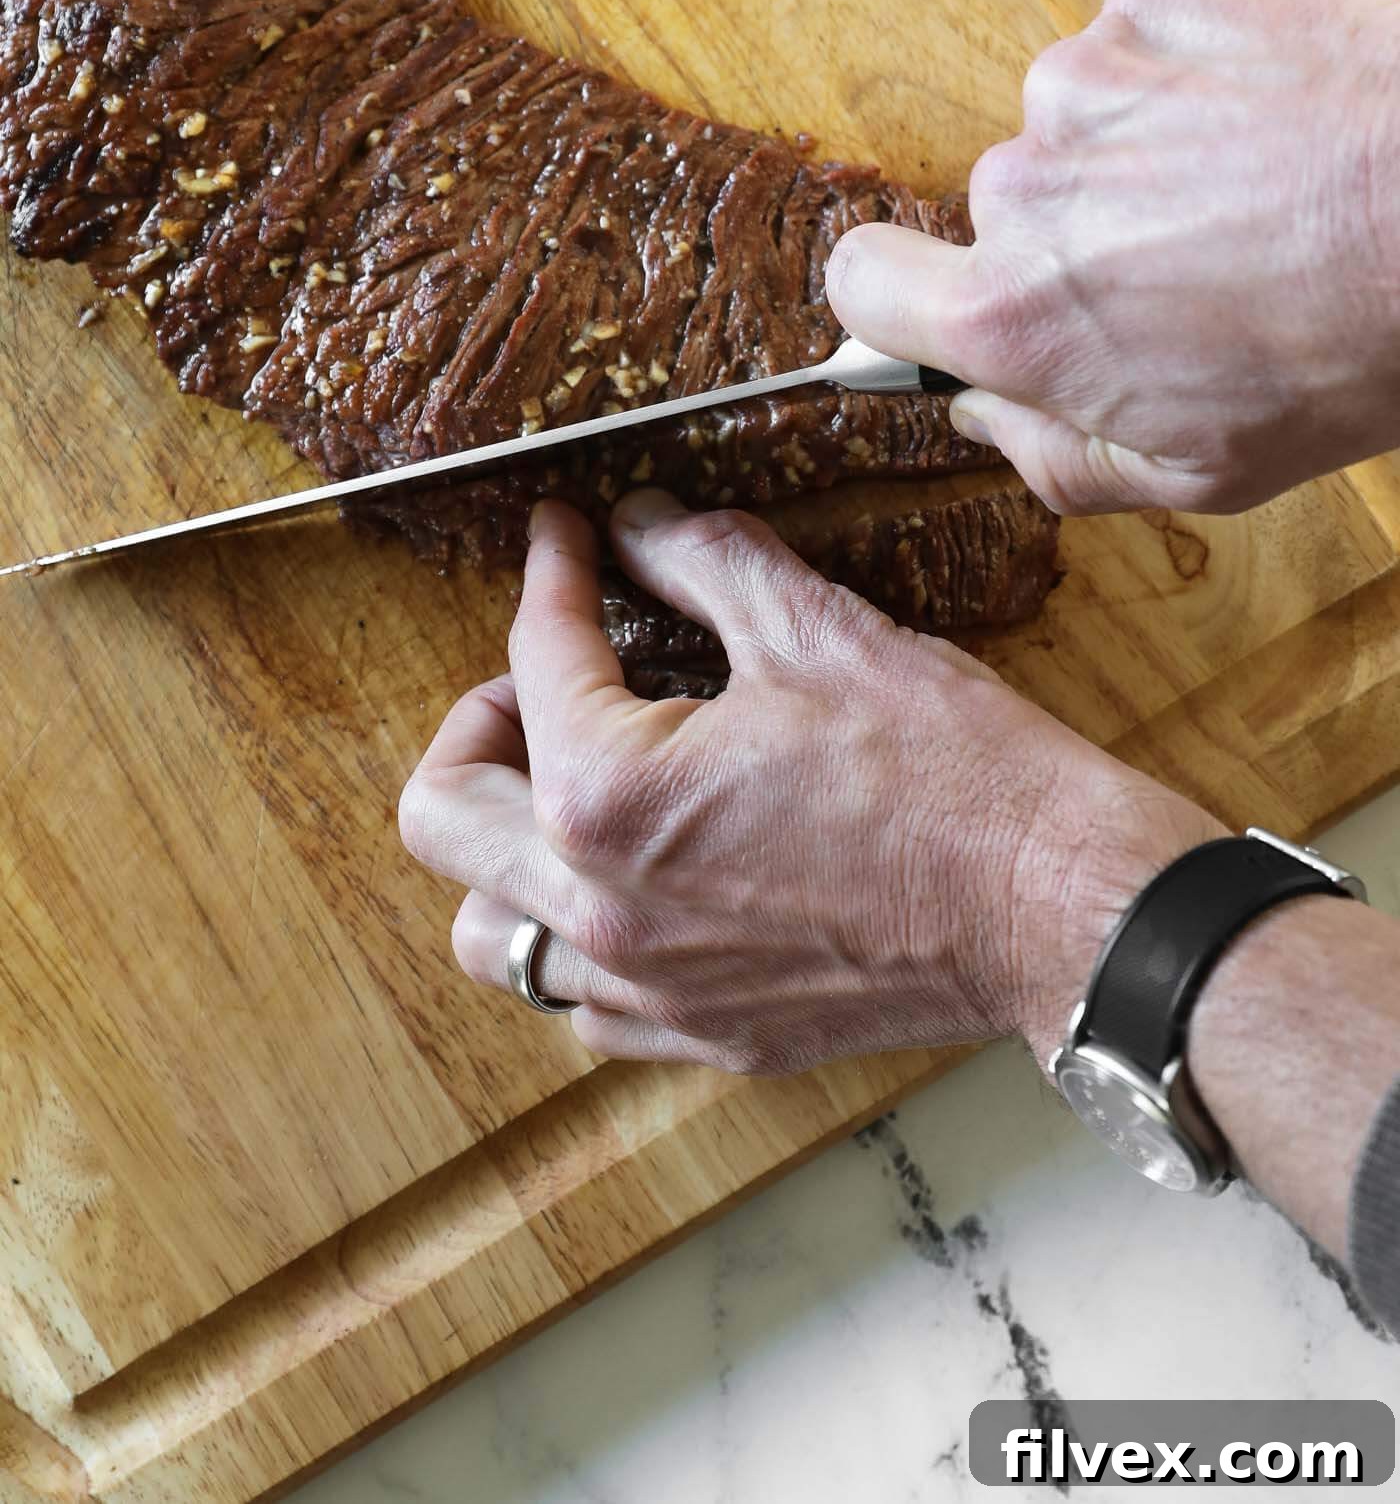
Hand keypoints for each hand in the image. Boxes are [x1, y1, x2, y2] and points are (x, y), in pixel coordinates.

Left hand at [398, 494, 1219, 1073]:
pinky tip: (644, 878)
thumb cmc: (952, 775)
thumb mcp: (817, 629)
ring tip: (577, 786)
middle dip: (481, 717)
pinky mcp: (707, 1036)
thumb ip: (702, 561)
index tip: (569, 538)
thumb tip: (643, 525)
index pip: (534, 658)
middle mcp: (601, 908)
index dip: (552, 572)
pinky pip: (584, 1000)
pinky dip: (583, 932)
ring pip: (492, 928)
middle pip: (443, 812)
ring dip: (508, 844)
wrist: (1055, 907)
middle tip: (549, 675)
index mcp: (608, 794)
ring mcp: (649, 988)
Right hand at [827, 0, 1399, 513]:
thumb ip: (1055, 457)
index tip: (952, 297)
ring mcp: (1087, 76)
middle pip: (996, 207)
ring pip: (1069, 121)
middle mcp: (1025, 186)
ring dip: (1135, 151)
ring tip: (1249, 188)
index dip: (904, 294)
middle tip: (1188, 261)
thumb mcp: (1202, 472)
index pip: (862, 281)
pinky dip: (1186, 74)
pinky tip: (1265, 119)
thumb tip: (983, 413)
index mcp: (1016, 316)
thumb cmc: (1357, 351)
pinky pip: (1133, 42)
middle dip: (1071, 233)